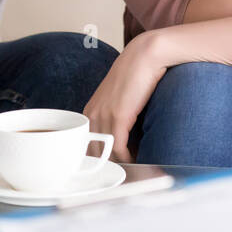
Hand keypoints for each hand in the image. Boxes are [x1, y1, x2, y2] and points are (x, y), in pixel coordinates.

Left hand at [82, 31, 167, 161]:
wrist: (145, 55)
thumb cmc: (136, 74)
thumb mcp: (118, 97)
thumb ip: (115, 115)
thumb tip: (124, 137)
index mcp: (89, 112)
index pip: (86, 146)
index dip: (98, 160)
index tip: (110, 169)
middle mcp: (92, 115)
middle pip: (93, 153)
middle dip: (106, 166)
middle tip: (120, 176)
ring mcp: (103, 116)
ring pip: (106, 153)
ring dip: (118, 165)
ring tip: (131, 171)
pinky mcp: (118, 117)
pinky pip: (119, 148)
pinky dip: (128, 159)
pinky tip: (137, 160)